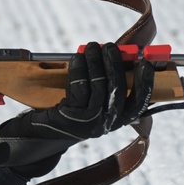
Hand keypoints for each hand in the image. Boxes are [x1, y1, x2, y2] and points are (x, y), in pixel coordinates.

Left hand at [0, 42, 154, 176]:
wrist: (36, 138)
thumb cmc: (65, 116)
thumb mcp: (90, 104)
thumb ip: (106, 86)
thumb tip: (118, 57)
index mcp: (116, 122)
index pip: (141, 103)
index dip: (147, 82)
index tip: (146, 62)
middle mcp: (106, 125)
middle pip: (120, 90)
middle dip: (116, 64)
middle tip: (111, 46)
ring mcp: (89, 123)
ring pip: (100, 85)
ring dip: (96, 61)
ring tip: (92, 47)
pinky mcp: (72, 117)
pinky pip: (80, 87)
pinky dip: (80, 68)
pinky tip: (78, 58)